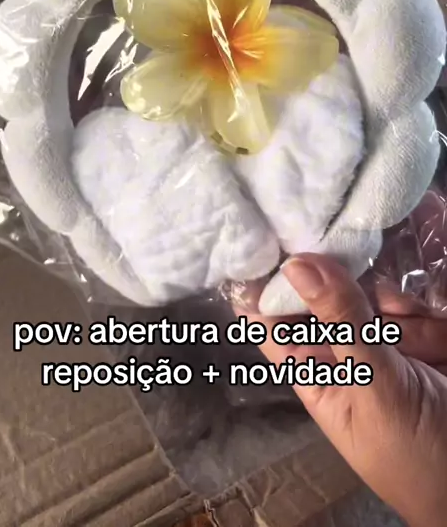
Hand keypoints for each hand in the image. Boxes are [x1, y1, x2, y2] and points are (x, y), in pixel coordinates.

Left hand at [239, 254, 446, 526]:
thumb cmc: (416, 457)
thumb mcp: (375, 392)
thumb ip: (342, 325)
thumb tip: (296, 265)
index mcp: (314, 368)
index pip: (273, 316)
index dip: (264, 279)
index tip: (267, 235)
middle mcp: (346, 345)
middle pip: (332, 287)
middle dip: (355, 288)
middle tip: (383, 312)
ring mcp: (388, 335)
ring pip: (379, 286)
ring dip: (403, 310)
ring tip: (422, 351)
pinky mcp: (425, 327)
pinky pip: (418, 295)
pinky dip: (429, 306)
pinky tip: (437, 337)